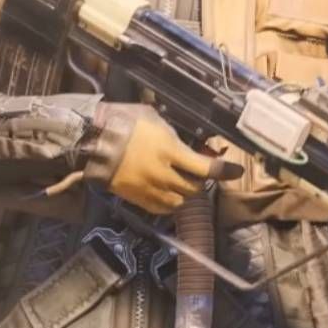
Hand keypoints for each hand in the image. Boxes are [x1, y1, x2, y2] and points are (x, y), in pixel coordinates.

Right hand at [84, 103, 242, 214]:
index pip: (206, 168)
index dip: (224, 171)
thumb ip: (174, 134)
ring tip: (182, 181)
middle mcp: (164, 175)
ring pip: (180, 201)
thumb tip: (189, 143)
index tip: (236, 171)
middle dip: (201, 180)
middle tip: (198, 170)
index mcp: (170, 152)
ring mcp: (150, 189)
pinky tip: (168, 192)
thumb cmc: (123, 123)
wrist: (91, 142)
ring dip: (186, 192)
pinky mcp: (137, 199)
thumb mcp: (154, 119)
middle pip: (195, 188)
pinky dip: (170, 202)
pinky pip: (162, 208)